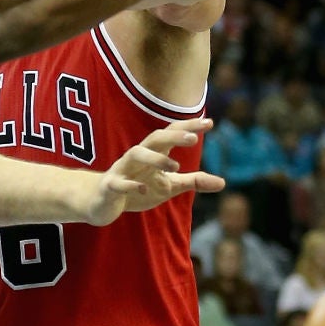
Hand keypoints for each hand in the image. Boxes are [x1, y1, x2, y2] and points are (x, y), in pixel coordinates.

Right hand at [84, 119, 223, 224]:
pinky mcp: (110, 187)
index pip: (171, 134)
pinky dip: (131, 184)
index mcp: (152, 154)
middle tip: (194, 138)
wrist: (101, 202)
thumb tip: (223, 183)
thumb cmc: (137, 188)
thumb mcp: (168, 186)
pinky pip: (118, 182)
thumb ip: (193, 182)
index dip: (188, 127)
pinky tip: (144, 189)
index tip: (209, 122)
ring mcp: (122, 170)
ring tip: (175, 166)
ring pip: (135, 154)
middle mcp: (137, 157)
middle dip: (173, 136)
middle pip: (154, 138)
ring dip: (155, 158)